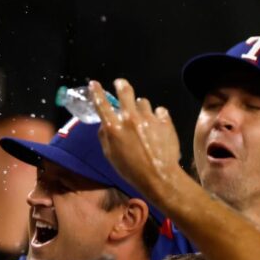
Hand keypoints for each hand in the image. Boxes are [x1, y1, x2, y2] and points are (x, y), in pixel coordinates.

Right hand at [90, 78, 183, 198]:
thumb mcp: (110, 156)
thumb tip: (104, 124)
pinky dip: (157, 116)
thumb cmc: (130, 170)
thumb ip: (105, 137)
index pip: (102, 104)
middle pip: (126, 92)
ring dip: (141, 107)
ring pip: (143, 102)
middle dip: (121, 85)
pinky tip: (156, 126)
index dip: (96, 92)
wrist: (158, 176)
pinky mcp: (165, 121)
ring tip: (143, 118)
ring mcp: (149, 118)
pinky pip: (159, 111)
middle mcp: (130, 119)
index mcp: (114, 128)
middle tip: (120, 83)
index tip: (94, 83)